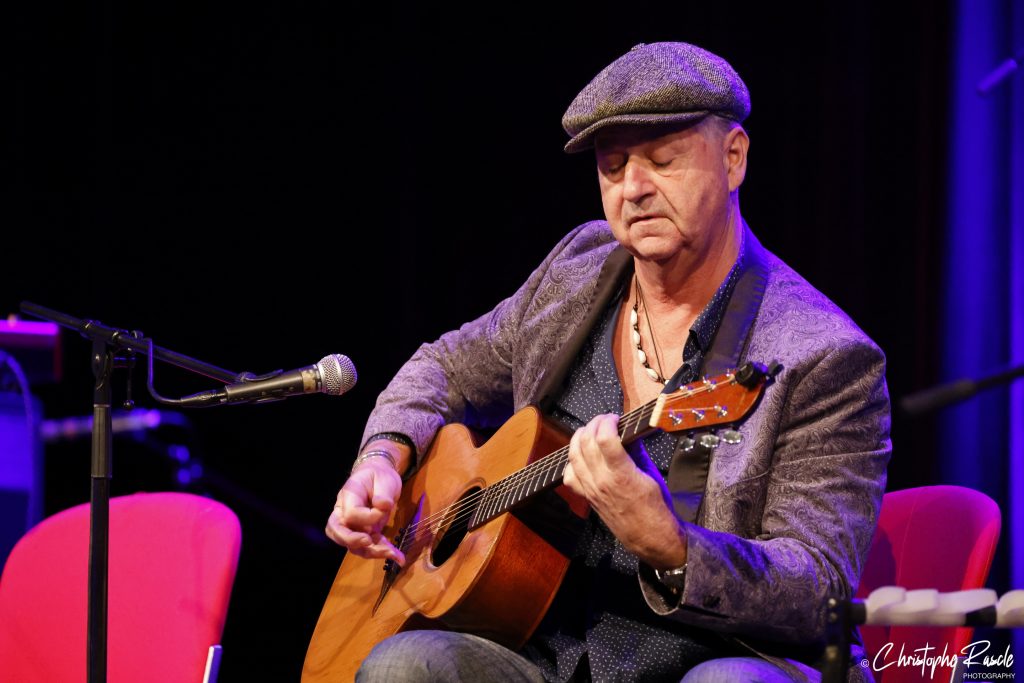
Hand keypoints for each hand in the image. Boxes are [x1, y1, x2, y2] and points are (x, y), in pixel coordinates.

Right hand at [326, 457, 405, 564]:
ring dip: (372, 552)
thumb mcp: (385, 478)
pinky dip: (382, 552)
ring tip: (392, 553)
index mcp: (347, 496)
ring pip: (352, 545)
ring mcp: (351, 526)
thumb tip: (383, 505)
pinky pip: (367, 547)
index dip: (368, 516)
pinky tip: (398, 557)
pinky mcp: (362, 533)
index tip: (385, 508)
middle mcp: (343, 512)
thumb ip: (383, 492)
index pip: (351, 513)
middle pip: (337, 532)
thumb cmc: (379, 476)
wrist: (379, 478)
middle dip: (352, 541)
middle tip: (368, 542)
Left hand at [562, 413, 686, 567]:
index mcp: (622, 474)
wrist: (649, 536)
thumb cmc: (656, 507)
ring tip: (591, 431)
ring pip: (573, 455)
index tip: (615, 418)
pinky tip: (582, 456)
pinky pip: (569, 475)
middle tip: (604, 421)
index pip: (605, 438)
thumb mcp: (651, 473)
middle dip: (594, 424)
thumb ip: (637, 451)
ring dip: (580, 437)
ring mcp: (591, 490)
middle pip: (586, 442)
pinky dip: (572, 461)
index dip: (608, 421)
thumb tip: (628, 431)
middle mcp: (602, 481)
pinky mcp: (587, 497)